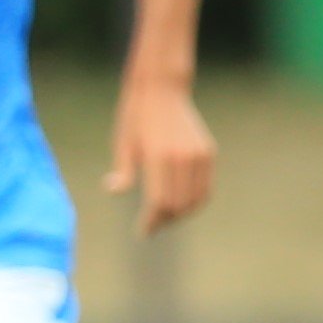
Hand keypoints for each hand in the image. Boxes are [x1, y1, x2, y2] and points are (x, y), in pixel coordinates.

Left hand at [107, 74, 216, 235]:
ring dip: (180, 214)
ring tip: (164, 219)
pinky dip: (194, 201)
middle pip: (177, 205)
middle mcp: (182, 157)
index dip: (150, 221)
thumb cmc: (135, 118)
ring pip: (195, 200)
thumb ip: (122, 170)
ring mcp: (199, 155)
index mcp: (158, 156)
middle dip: (164, 221)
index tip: (142, 232)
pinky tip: (179, 205)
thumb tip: (114, 191)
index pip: (158, 202)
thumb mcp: (122, 143)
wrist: (162, 90)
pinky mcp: (208, 152)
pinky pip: (205, 187)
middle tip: (151, 227)